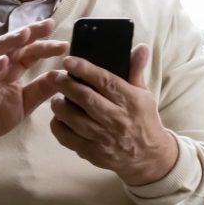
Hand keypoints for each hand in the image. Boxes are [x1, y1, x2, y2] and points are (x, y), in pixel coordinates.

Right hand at [0, 19, 68, 160]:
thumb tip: (63, 76)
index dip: (45, 45)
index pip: (29, 52)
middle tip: (48, 24)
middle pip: (14, 44)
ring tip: (25, 33)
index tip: (65, 43)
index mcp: (10, 70)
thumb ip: (41, 90)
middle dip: (30, 33)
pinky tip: (3, 61)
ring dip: (9, 41)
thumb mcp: (24, 103)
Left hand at [49, 44, 178, 185]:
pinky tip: (57, 118)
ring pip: (73, 119)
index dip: (84, 69)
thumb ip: (136, 70)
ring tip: (56, 97)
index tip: (68, 60)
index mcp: (131, 101)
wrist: (149, 157)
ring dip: (59, 105)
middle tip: (54, 76)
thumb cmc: (143, 119)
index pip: (105, 81)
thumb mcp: (144, 94)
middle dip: (65, 85)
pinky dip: (58, 126)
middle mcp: (117, 120)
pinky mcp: (94, 153)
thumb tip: (140, 47)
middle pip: (85, 99)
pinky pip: (68, 138)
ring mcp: (104, 139)